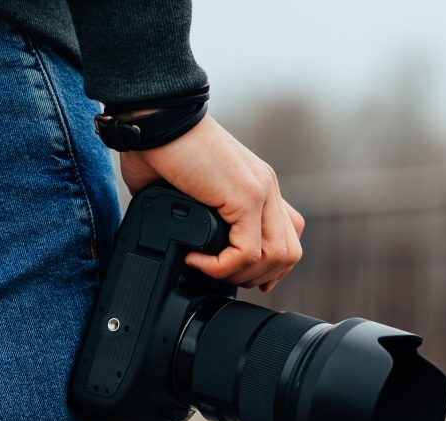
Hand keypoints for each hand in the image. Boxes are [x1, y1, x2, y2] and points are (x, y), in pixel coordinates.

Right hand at [119, 114, 304, 291]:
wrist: (154, 118)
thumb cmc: (159, 149)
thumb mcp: (190, 192)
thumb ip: (199, 219)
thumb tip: (184, 249)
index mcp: (258, 185)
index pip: (289, 235)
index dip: (271, 265)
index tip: (243, 276)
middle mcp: (266, 188)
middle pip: (290, 252)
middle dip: (259, 277)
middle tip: (223, 277)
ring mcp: (261, 191)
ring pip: (276, 257)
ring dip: (239, 275)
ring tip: (207, 269)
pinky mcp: (245, 196)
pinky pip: (247, 252)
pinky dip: (221, 267)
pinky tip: (196, 260)